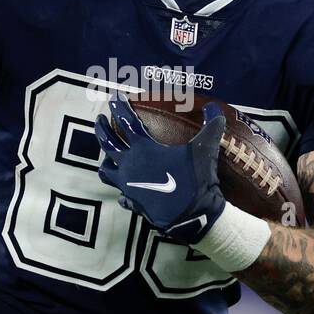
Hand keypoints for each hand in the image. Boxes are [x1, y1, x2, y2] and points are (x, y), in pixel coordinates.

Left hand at [94, 95, 226, 242]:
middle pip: (107, 143)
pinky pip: (122, 195)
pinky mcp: (133, 202)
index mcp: (143, 149)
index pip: (127, 123)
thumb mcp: (204, 150)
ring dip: (106, 160)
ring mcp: (128, 186)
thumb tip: (214, 106)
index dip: (120, 108)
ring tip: (107, 156)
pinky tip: (124, 192)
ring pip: (107, 171)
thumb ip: (210, 126)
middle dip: (101, 129)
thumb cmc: (194, 180)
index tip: (115, 98)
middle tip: (100, 119)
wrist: (191, 216)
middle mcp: (130, 166)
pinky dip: (122, 192)